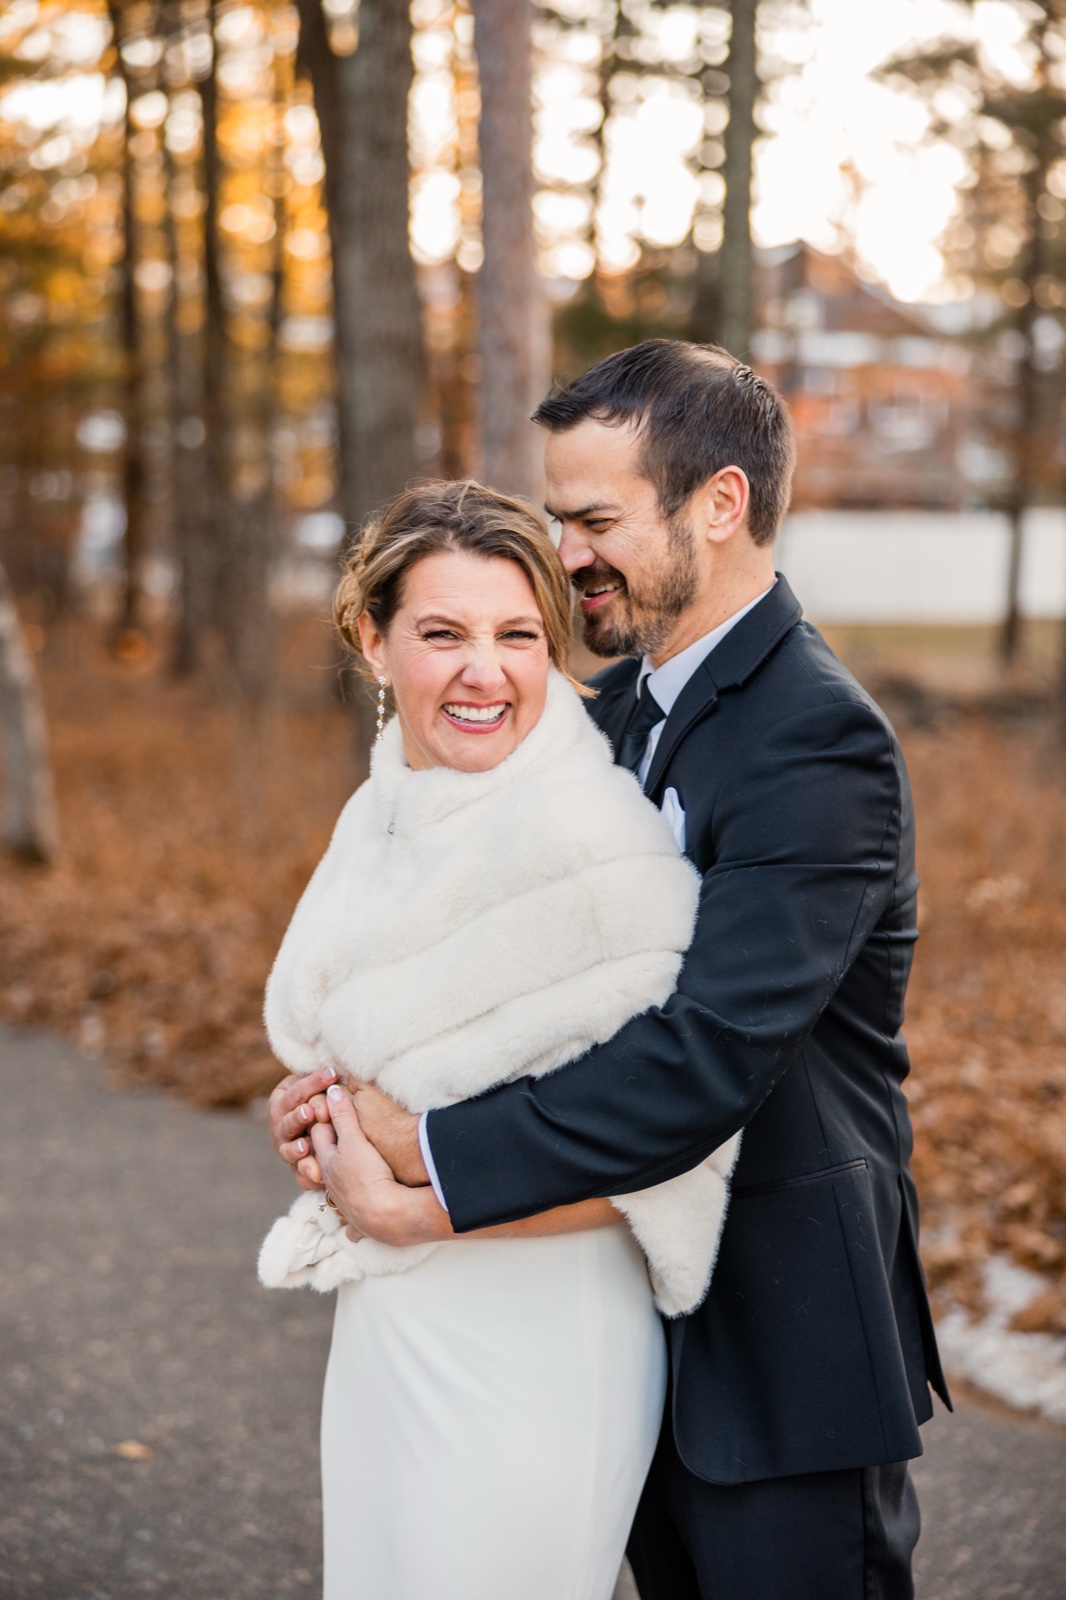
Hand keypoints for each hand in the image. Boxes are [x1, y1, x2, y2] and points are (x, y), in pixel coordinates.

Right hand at [268, 1067, 338, 1190]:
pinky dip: (306, 1173)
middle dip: (298, 1117)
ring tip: (305, 1146)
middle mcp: (279, 1124)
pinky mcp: (296, 1168)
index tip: (332, 1074)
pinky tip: (314, 1173)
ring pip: (287, 1149)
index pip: (295, 1091)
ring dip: (295, 1147)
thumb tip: (337, 1066)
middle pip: (286, 1120)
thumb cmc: (323, 1099)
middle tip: (309, 1112)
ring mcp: (284, 1147)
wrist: (326, 1133)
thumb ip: (323, 1079)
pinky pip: (299, 1173)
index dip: (312, 1083)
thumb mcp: (318, 1087)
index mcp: (282, 1099)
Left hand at [311, 1086, 450, 1246]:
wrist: (384, 1215)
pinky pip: (351, 1221)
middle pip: (325, 1162)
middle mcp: (331, 1183)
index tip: (329, 1109)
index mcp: (327, 1161)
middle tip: (337, 1140)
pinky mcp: (359, 1221)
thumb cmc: (367, 1175)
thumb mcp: (355, 1140)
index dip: (323, 1120)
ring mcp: (344, 1203)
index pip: (318, 1134)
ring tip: (342, 1178)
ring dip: (337, 1184)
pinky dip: (349, 1220)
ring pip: (335, 1191)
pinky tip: (349, 1224)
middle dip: (327, 1151)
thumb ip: (343, 1115)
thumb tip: (332, 1090)